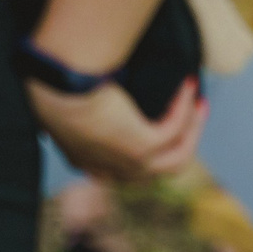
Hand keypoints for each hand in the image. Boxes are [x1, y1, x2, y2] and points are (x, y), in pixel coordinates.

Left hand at [27, 75, 205, 180]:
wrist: (57, 81)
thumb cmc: (53, 80)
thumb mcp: (60, 99)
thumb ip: (74, 105)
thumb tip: (83, 83)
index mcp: (83, 162)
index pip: (124, 170)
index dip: (150, 152)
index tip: (161, 124)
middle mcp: (109, 170)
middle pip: (160, 168)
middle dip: (181, 141)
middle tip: (190, 113)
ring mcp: (128, 163)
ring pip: (177, 156)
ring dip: (192, 129)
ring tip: (200, 104)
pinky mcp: (143, 147)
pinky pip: (176, 129)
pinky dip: (185, 107)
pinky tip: (187, 84)